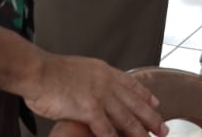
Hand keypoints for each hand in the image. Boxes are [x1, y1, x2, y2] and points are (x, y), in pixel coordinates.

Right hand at [23, 52, 166, 136]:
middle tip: (163, 129)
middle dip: (151, 118)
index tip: (156, 103)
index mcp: (103, 71)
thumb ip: (90, 80)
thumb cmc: (50, 72)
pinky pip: (107, 130)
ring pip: (127, 118)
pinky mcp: (89, 109)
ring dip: (140, 132)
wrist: (37, 71)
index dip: (145, 95)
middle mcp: (106, 82)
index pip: (131, 84)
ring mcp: (99, 95)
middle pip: (135, 103)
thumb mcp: (78, 70)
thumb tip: (93, 88)